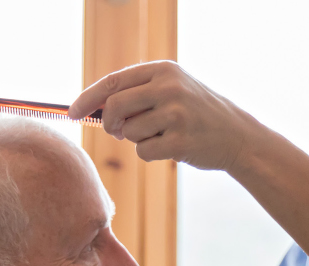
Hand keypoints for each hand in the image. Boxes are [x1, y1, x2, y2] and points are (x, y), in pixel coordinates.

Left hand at [68, 61, 274, 172]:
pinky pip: (143, 152)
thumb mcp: (172, 89)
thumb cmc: (196, 113)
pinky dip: (150, 153)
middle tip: (116, 131)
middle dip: (110, 124)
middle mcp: (169, 87)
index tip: (72, 113)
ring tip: (160, 134)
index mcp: (163, 70)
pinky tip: (171, 147)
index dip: (88, 98)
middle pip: (115, 107)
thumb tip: (92, 108)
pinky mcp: (180, 141)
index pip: (113, 82)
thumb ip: (136, 93)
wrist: (237, 135)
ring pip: (129, 132)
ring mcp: (176, 114)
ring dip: (136, 139)